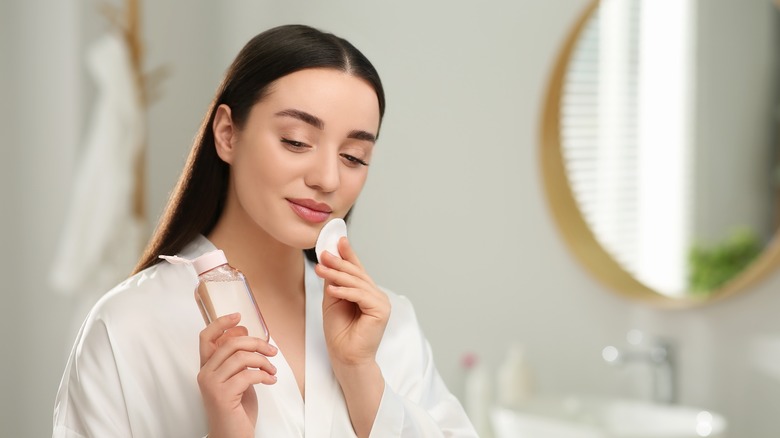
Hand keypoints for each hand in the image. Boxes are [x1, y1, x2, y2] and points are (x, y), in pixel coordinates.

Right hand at [197, 313, 277, 437]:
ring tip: (273, 370)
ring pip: (241, 357)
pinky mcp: (222, 395)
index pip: (206, 337)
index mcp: (207, 368)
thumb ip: (238, 362)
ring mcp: (212, 384)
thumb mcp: (237, 380)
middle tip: (272, 350)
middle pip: (230, 343)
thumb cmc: (236, 410)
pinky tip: (271, 380)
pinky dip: (264, 375)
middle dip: (256, 343)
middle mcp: (205, 374)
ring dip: (263, 361)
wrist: (231, 436)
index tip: (238, 316)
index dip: (221, 323)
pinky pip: (248, 374)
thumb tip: (251, 342)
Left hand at [314, 237, 390, 367]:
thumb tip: (330, 261)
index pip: (357, 269)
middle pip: (356, 274)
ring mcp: (381, 302)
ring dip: (337, 274)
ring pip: (357, 282)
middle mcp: (376, 295)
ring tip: (321, 269)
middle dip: (338, 262)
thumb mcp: (332, 301)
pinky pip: (361, 295)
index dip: (348, 254)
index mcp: (366, 292)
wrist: (345, 357)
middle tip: (323, 254)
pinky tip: (333, 289)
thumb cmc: (339, 333)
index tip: (338, 240)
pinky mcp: (381, 310)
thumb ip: (334, 282)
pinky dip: (346, 291)